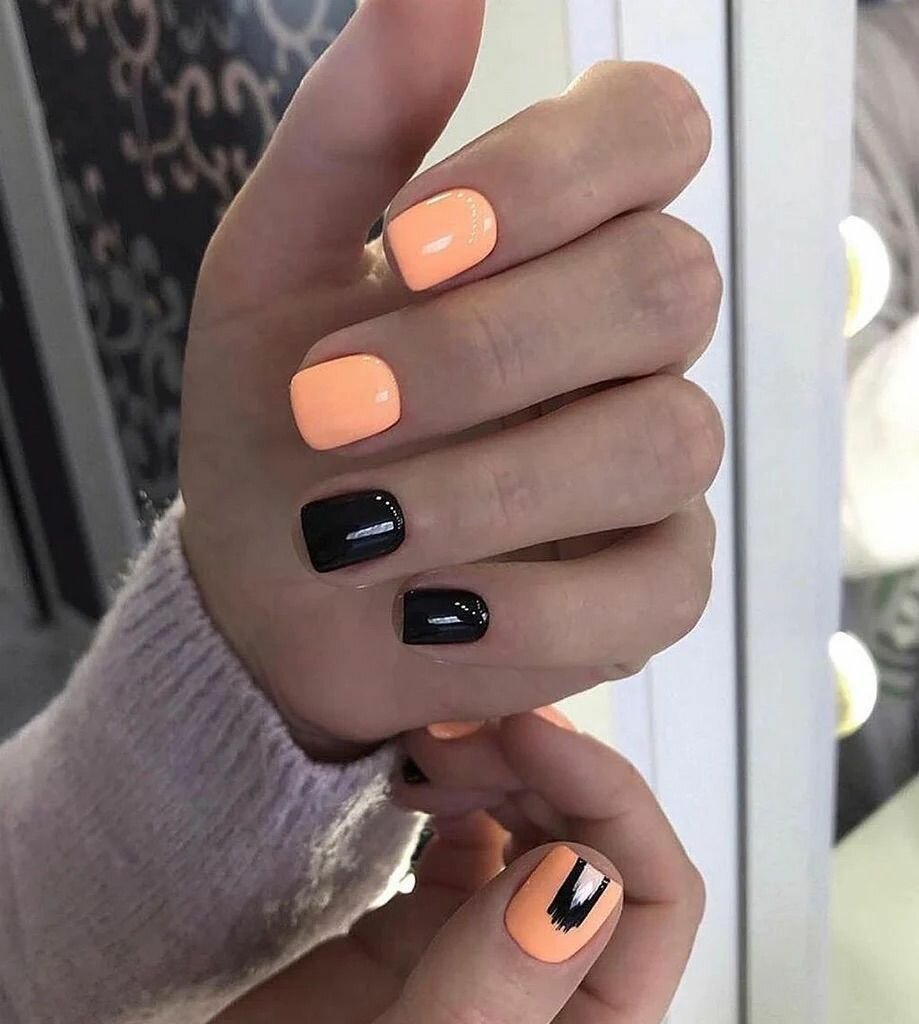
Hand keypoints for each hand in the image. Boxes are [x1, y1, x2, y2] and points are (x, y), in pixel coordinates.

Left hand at [179, 0, 722, 756]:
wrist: (273, 585)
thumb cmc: (279, 423)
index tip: (408, 246)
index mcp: (557, 234)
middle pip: (668, 286)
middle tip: (334, 408)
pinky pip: (659, 587)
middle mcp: (630, 340)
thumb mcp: (277, 268)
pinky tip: (427, 612)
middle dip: (487, 352)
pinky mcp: (654, 583)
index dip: (552, 176)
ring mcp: (654, 461)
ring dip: (490, 485)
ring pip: (663, 438)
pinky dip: (531, 609)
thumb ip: (355, 129)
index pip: (652, 132)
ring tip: (350, 530)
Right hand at [213, 713, 703, 1022]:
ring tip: (428, 745)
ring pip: (537, 822)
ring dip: (498, 765)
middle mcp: (545, 982)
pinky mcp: (424, 922)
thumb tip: (579, 881)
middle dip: (541, 764)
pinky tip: (412, 774)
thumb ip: (492, 995)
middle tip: (455, 728)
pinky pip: (468, 831)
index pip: (655, 897)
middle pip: (595, 836)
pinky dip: (452, 787)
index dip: (611, 797)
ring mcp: (485, 947)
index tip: (530, 732)